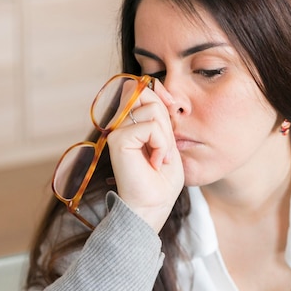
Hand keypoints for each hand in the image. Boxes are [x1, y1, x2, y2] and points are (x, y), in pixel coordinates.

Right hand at [106, 79, 183, 231]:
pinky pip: (150, 126)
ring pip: (152, 108)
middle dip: (165, 116)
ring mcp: (117, 130)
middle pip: (146, 93)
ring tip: (160, 158)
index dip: (160, 93)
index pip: (141, 89)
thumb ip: (161, 116)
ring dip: (165, 136)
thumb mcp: (168, 141)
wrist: (153, 205)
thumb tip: (158, 85)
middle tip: (166, 146)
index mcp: (130, 122)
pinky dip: (161, 145)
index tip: (173, 110)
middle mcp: (120, 123)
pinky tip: (155, 162)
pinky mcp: (118, 139)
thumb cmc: (162, 181)